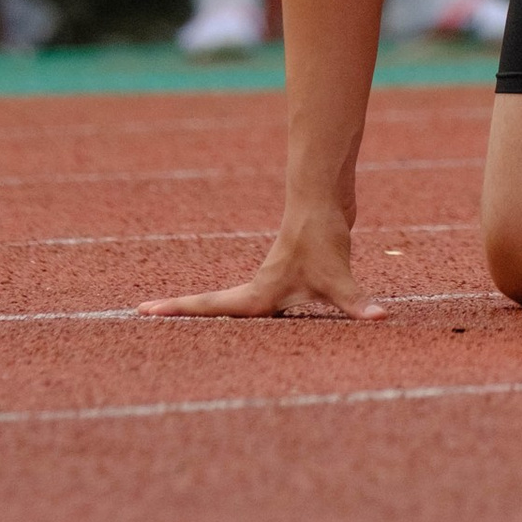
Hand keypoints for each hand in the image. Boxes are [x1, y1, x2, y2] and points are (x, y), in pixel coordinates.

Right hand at [138, 207, 382, 320]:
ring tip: (182, 325)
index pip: (211, 307)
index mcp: (260, 293)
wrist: (324, 197)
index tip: (141, 311)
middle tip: (144, 316)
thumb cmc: (321, 234)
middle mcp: (260, 290)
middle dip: (181, 313)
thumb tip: (380, 319)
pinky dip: (249, 314)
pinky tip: (257, 323)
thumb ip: (355, 302)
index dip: (178, 311)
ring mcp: (272, 284)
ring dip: (209, 314)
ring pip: (234, 305)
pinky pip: (262, 302)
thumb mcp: (338, 276)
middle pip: (212, 308)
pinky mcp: (289, 277)